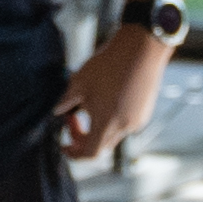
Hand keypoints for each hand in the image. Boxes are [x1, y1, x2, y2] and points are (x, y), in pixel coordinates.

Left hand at [58, 23, 172, 163]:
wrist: (141, 47)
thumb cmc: (109, 64)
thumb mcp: (78, 82)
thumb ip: (65, 102)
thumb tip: (57, 111)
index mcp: (106, 124)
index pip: (90, 154)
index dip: (74, 154)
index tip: (65, 144)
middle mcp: (125, 127)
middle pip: (101, 145)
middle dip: (83, 137)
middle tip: (72, 117)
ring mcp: (137, 120)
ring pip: (113, 134)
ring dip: (98, 126)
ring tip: (90, 101)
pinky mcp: (145, 111)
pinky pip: (125, 123)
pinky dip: (112, 119)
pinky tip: (106, 97)